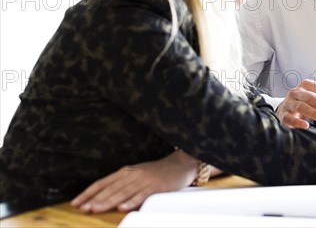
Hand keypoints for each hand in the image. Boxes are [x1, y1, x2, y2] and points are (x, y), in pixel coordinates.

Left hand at [71, 150, 199, 213]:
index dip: (88, 193)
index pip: (102, 182)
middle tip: (84, 209)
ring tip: (97, 209)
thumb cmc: (157, 173)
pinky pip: (142, 194)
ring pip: (123, 191)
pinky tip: (123, 208)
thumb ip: (122, 185)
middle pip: (111, 188)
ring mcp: (144, 179)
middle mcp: (133, 174)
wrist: (180, 165)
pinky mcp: (156, 185)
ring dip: (109, 201)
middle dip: (95, 199)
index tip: (75, 203)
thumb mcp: (137, 175)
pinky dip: (132, 201)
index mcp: (125, 172)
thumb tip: (101, 198)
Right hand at [276, 79, 315, 128]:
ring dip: (315, 113)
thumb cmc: (307, 103)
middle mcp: (296, 92)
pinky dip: (298, 122)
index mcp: (306, 85)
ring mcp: (288, 103)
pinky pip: (289, 118)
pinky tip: (307, 126)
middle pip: (312, 97)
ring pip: (302, 106)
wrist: (287, 112)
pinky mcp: (283, 115)